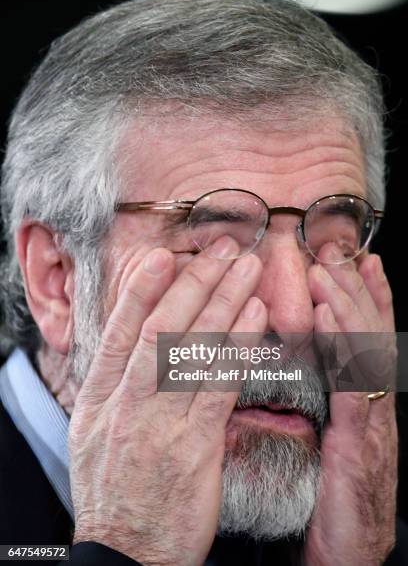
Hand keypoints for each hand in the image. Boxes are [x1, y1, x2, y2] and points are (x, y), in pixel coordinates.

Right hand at [68, 236, 266, 565]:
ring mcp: (158, 425)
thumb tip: (137, 338)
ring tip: (247, 269)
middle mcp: (125, 404)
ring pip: (193, 350)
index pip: (120, 331)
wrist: (127, 552)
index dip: (141, 289)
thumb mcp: (93, 432)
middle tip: (222, 248)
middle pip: (161, 329)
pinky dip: (238, 347)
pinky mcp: (194, 447)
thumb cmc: (114, 489)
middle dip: (194, 283)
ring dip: (223, 303)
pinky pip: (218, 386)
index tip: (164, 255)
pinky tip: (255, 319)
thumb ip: (114, 384)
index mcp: (98, 398)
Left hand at [304, 245, 397, 565]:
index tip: (357, 258)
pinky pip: (352, 384)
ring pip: (366, 349)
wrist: (346, 552)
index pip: (367, 335)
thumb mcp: (331, 438)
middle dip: (357, 287)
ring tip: (332, 268)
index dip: (367, 295)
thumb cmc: (331, 496)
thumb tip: (306, 365)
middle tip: (341, 248)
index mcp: (363, 397)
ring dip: (349, 304)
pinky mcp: (359, 440)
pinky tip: (327, 317)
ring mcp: (372, 417)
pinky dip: (343, 346)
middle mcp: (374, 400)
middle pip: (370, 331)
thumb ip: (325, 400)